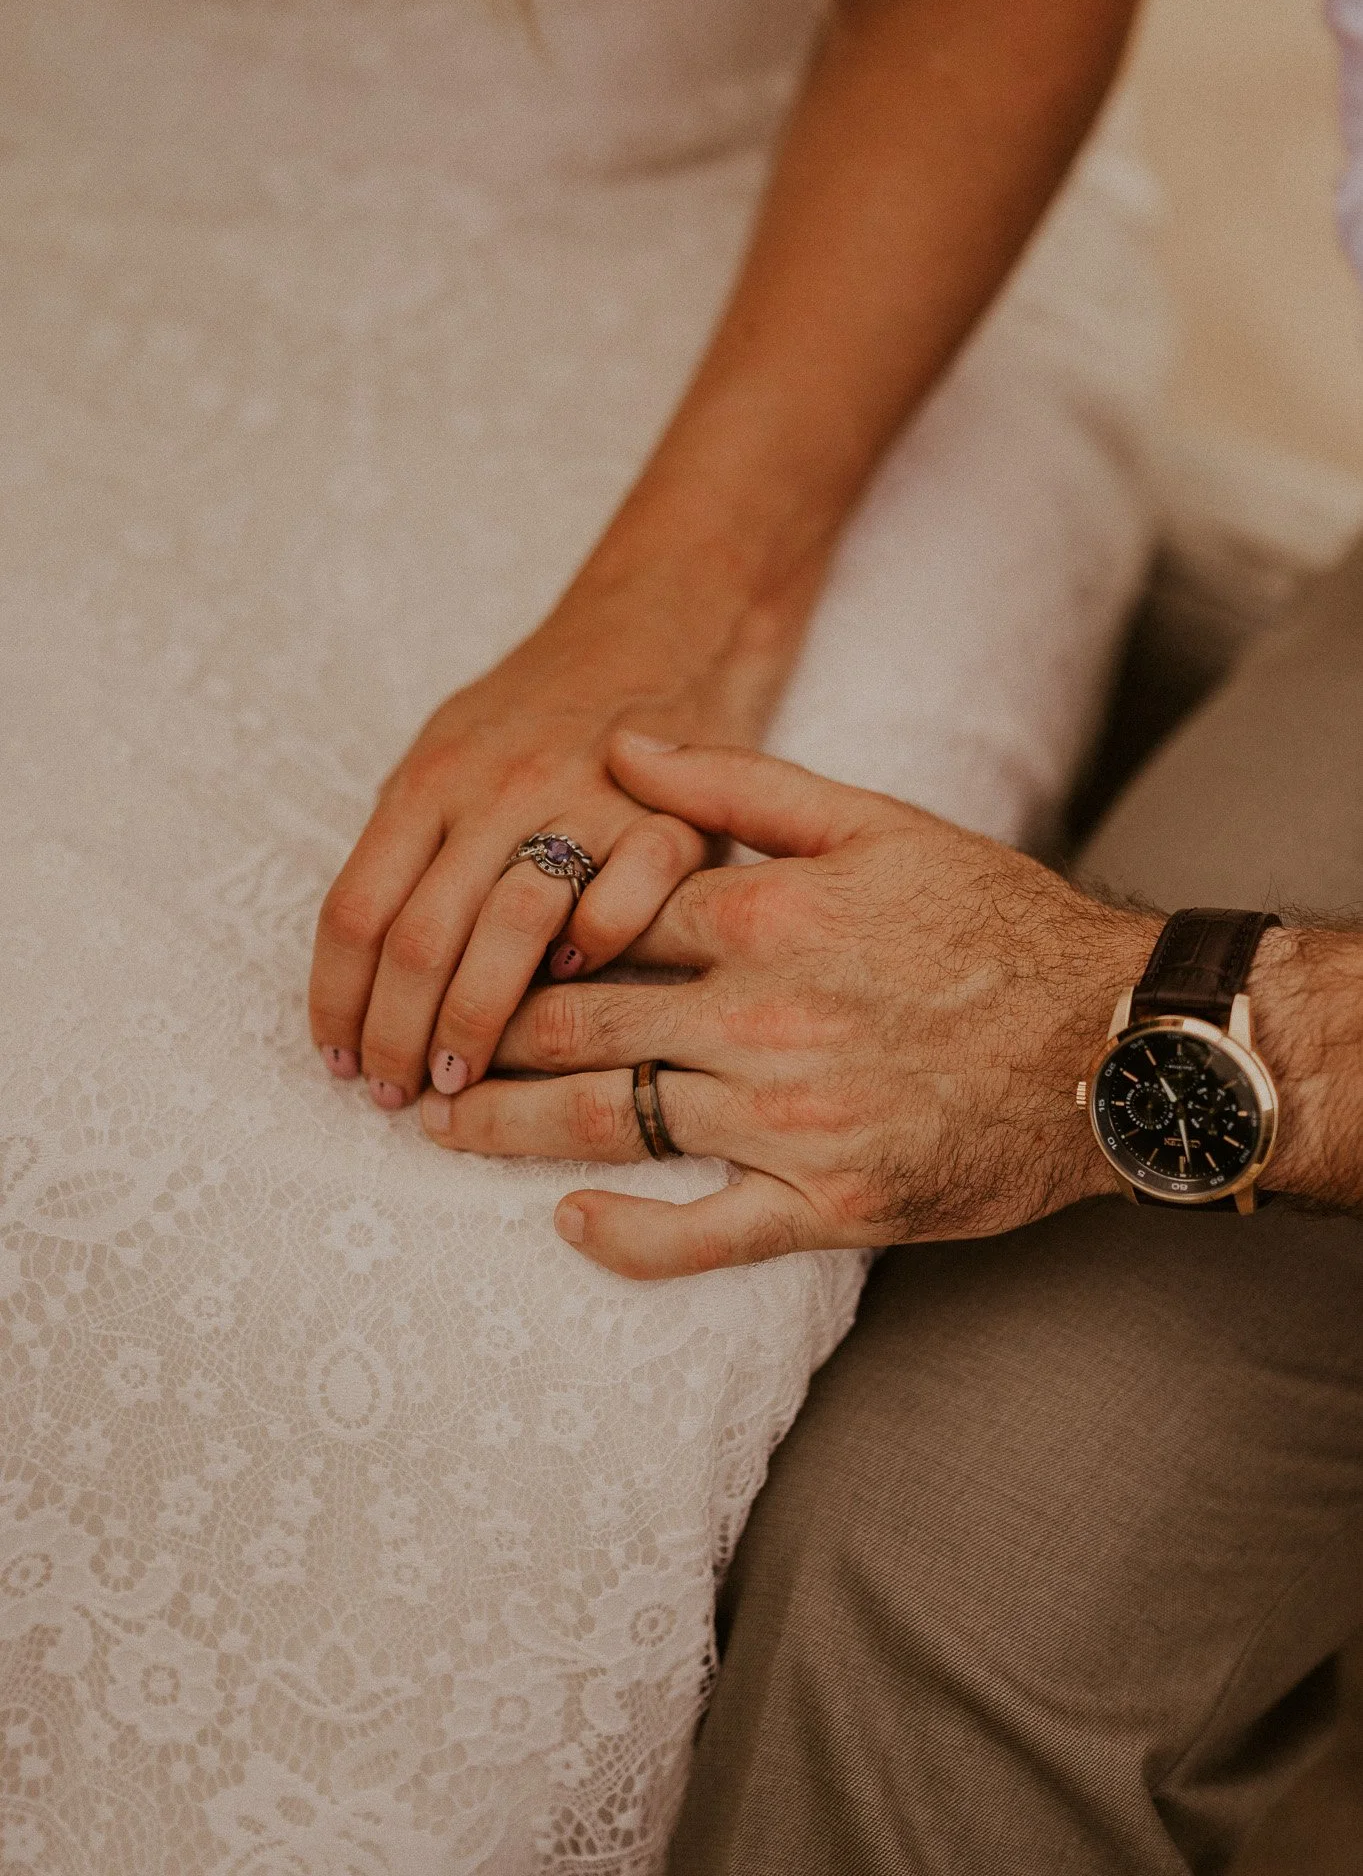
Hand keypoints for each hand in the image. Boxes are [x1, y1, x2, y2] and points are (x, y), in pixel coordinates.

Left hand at [307, 625, 717, 1110]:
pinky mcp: (669, 819)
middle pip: (421, 938)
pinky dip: (589, 965)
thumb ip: (412, 838)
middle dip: (398, 1037)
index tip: (337, 1061)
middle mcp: (498, 791)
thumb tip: (363, 964)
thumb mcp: (451, 745)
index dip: (337, 1002)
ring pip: (508, 936)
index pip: (357, 911)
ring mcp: (583, 803)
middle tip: (397, 1096)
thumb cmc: (546, 704)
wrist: (666, 622)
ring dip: (479, 1027)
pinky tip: (571, 1002)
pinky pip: (621, 910)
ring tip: (464, 1083)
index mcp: (431, 778)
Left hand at [420, 735, 1155, 1276]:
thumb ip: (741, 780)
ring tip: (440, 1125)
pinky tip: (565, 1222)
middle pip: (579, 1023)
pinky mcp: (830, 1200)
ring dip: (508, 1127)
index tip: (457, 944)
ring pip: (613, 1123)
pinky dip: (626, 1237)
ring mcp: (793, 1116)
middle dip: (480, 1034)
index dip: (517, 936)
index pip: (601, 921)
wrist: (1113, 1038)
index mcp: (768, 912)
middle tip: (412, 1045)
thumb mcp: (876, 820)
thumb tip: (621, 743)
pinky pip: (702, 1233)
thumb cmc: (993, 920)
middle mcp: (765, 1015)